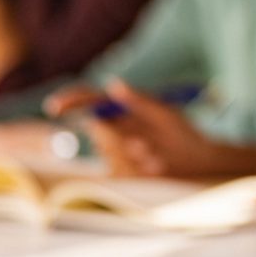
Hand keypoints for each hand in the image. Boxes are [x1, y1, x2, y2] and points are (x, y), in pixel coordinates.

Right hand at [50, 80, 233, 177]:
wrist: (199, 164)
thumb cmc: (185, 134)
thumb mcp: (166, 114)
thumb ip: (141, 100)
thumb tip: (113, 83)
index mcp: (124, 110)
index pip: (91, 101)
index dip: (71, 101)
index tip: (56, 107)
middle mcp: (116, 130)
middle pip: (98, 129)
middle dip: (119, 139)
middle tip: (145, 145)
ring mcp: (116, 152)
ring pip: (109, 153)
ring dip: (135, 156)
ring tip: (159, 158)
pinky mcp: (120, 172)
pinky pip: (119, 172)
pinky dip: (139, 170)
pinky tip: (158, 169)